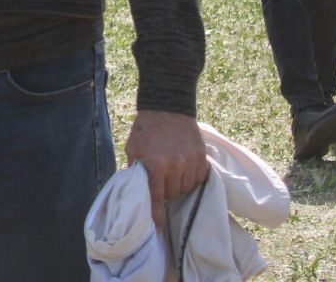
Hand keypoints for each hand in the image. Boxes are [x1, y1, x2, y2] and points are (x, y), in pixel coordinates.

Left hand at [125, 109, 209, 223]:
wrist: (167, 107)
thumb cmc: (146, 130)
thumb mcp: (133, 148)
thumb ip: (135, 170)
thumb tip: (134, 191)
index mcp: (155, 165)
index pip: (156, 198)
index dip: (156, 215)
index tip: (156, 228)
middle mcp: (175, 166)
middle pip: (173, 194)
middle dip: (166, 191)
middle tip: (160, 179)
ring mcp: (191, 162)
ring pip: (186, 188)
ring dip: (179, 185)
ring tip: (171, 171)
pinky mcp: (202, 158)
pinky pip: (198, 179)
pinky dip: (191, 178)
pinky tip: (183, 168)